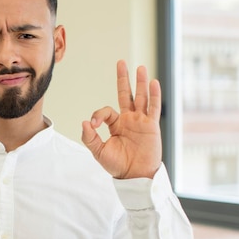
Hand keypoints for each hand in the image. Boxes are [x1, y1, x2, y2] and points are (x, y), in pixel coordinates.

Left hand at [81, 60, 161, 178]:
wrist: (135, 176)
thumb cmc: (118, 165)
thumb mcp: (99, 152)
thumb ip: (90, 137)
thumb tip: (84, 122)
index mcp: (116, 124)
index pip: (106, 111)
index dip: (97, 116)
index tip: (93, 126)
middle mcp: (129, 119)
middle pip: (126, 94)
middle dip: (123, 78)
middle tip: (121, 62)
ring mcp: (141, 121)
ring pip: (141, 98)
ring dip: (140, 82)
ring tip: (141, 68)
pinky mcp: (151, 127)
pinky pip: (153, 108)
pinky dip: (154, 96)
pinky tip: (154, 83)